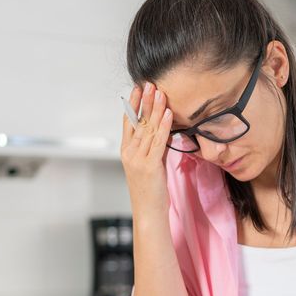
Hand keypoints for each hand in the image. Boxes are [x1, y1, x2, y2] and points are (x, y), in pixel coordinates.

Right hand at [120, 82, 172, 215]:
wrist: (148, 213)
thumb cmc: (150, 192)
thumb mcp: (150, 165)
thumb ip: (153, 147)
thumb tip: (161, 132)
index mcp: (127, 151)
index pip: (128, 122)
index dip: (134, 104)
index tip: (139, 88)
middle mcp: (129, 153)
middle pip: (137, 121)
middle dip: (144, 101)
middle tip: (150, 82)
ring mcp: (137, 159)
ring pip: (147, 128)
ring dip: (155, 108)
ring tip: (160, 92)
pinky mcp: (149, 166)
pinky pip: (157, 141)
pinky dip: (163, 125)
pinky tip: (168, 113)